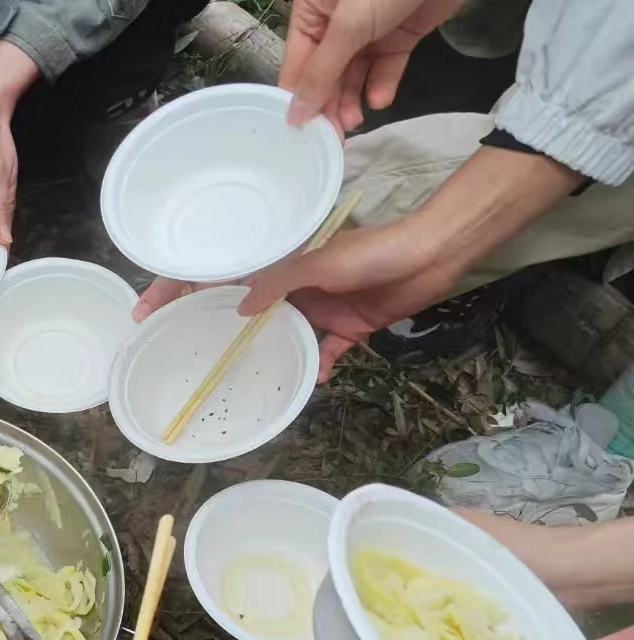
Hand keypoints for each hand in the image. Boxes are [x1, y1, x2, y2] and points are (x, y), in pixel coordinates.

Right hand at [238, 217, 464, 377]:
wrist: (429, 257)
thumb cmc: (371, 254)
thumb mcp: (318, 265)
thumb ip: (279, 284)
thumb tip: (241, 307)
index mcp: (299, 268)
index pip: (263, 287)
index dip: (242, 304)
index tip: (216, 327)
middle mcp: (311, 290)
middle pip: (279, 316)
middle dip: (262, 336)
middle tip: (239, 362)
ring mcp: (333, 310)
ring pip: (303, 336)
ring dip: (291, 354)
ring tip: (273, 376)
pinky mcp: (355, 328)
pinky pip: (332, 349)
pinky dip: (323, 364)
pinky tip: (315, 379)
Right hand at [282, 0, 464, 128]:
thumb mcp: (349, 25)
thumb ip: (322, 71)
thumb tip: (295, 114)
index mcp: (310, 12)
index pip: (297, 64)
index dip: (298, 98)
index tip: (301, 133)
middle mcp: (335, 24)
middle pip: (325, 74)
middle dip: (328, 104)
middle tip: (332, 137)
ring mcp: (368, 30)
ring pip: (353, 75)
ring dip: (352, 100)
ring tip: (355, 122)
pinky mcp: (398, 36)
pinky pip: (384, 67)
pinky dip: (381, 84)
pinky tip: (378, 99)